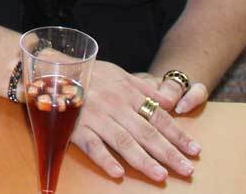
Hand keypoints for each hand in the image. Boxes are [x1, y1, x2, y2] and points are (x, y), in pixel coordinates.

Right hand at [71, 61, 200, 181]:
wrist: (50, 69)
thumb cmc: (87, 73)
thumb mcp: (118, 73)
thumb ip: (144, 88)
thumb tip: (169, 102)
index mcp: (127, 92)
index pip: (158, 117)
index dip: (178, 135)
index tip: (195, 150)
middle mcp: (114, 105)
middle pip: (146, 132)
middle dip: (168, 152)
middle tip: (186, 170)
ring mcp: (95, 116)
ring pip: (123, 141)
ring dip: (142, 159)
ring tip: (161, 175)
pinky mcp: (75, 126)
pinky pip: (91, 144)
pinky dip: (104, 158)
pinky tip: (117, 173)